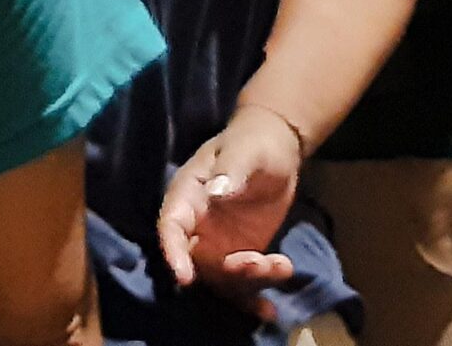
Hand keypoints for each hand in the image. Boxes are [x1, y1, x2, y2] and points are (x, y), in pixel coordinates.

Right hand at [157, 104, 304, 319]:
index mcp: (188, 195)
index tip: (185, 276)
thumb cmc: (254, 143)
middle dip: (224, 272)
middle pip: (196, 260)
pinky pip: (240, 282)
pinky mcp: (240, 252)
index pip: (171, 226)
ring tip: (280, 266)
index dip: (173, 252)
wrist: (276, 150)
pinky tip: (271, 308)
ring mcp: (218, 242)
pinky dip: (253, 297)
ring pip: (220, 277)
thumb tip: (215, 191)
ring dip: (247, 283)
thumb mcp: (245, 152)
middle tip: (257, 262)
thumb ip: (230, 170)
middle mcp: (197, 224)